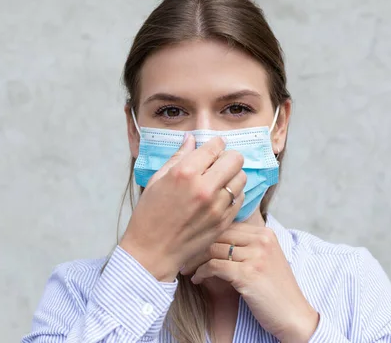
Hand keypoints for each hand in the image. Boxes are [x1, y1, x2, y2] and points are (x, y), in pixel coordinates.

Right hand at [120, 134, 246, 281]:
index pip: (215, 146)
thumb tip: (190, 139)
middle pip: (235, 159)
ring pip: (241, 178)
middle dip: (228, 157)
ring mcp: (217, 207)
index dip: (216, 144)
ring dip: (232, 176)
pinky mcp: (224, 222)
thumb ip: (178, 157)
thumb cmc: (149, 215)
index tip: (214, 147)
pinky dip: (233, 194)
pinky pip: (240, 198)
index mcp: (185, 173)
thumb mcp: (157, 180)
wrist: (152, 251)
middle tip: (218, 164)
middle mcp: (204, 188)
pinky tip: (220, 198)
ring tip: (219, 182)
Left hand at [181, 223, 318, 342]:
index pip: (227, 225)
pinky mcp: (248, 274)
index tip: (192, 246)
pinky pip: (214, 266)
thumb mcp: (265, 260)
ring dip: (195, 261)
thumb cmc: (275, 291)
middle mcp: (262, 240)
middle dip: (197, 246)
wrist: (294, 316)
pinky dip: (201, 273)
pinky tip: (197, 280)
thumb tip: (212, 238)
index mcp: (265, 233)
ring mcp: (256, 256)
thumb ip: (246, 246)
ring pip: (213, 249)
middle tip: (183, 257)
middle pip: (218, 234)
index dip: (206, 235)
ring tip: (187, 270)